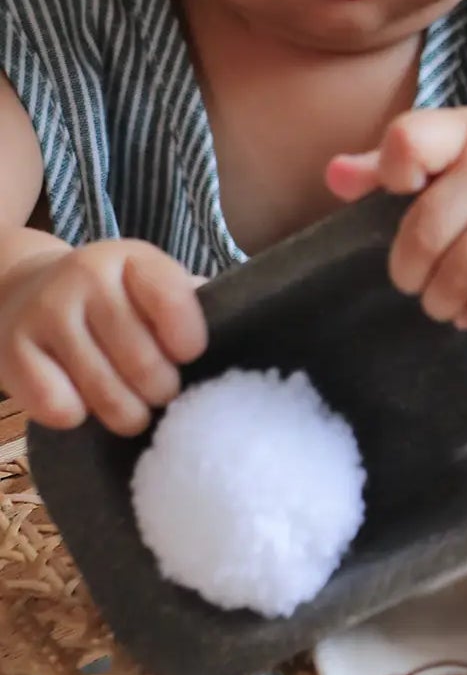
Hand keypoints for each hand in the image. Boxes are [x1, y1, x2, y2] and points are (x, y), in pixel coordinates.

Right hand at [0, 240, 206, 433]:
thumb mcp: (149, 285)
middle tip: (164, 394)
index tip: (189, 356)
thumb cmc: (111, 298)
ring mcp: (46, 312)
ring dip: (127, 413)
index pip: (172, 300)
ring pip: (102, 389)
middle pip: (141, 358)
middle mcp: (87, 277)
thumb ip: (188, 302)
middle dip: (162, 389)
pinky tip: (83, 404)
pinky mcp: (13, 349)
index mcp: (133, 259)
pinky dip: (77, 416)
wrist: (23, 289)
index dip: (188, 340)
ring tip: (135, 413)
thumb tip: (237, 324)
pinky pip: (57, 405)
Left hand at [324, 108, 466, 330]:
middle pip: (422, 236)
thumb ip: (390, 164)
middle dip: (411, 271)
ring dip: (442, 302)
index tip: (406, 191)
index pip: (408, 142)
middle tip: (421, 276)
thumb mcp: (456, 154)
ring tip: (449, 295)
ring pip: (454, 281)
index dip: (391, 174)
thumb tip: (334, 177)